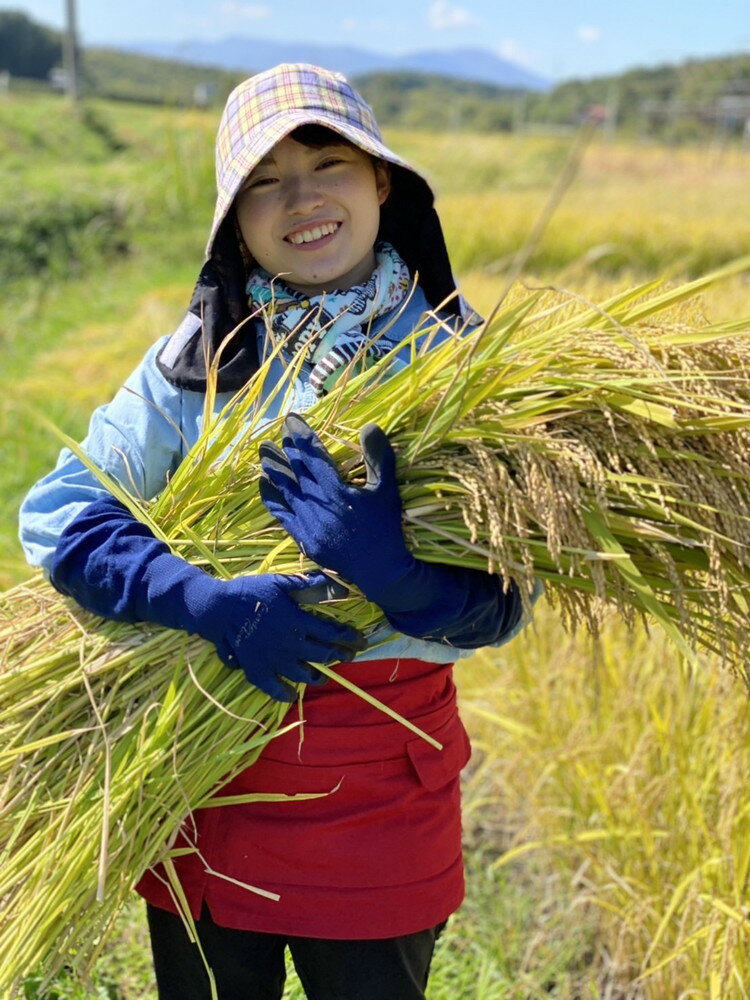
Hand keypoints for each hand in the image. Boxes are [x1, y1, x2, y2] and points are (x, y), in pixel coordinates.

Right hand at [183, 570, 366, 701]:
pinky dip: (285, 693)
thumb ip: (310, 586)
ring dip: (318, 676)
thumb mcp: (282, 582)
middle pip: (323, 655)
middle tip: (350, 655)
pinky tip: (291, 693)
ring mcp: (274, 661)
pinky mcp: (256, 671)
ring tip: (324, 676)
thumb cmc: (251, 592)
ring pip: (304, 675)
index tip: (361, 640)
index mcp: (297, 622)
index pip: (333, 633)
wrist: (217, 608)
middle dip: (341, 656)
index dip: (350, 638)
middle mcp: (290, 644)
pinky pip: (274, 689)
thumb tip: (342, 587)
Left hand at [258, 415, 523, 647]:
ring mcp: (309, 526)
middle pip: (296, 473)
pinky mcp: (304, 540)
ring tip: (264, 455)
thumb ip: (378, 458)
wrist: (381, 570)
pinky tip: (265, 486)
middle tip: (272, 435)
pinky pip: (283, 516)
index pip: (314, 458)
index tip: (292, 421)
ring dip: (274, 473)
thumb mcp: (387, 490)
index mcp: (339, 493)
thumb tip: (369, 426)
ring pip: (286, 493)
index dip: (301, 438)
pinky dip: (273, 499)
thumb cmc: (386, 527)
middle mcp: (320, 508)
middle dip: (285, 452)